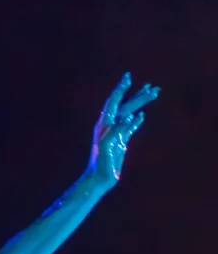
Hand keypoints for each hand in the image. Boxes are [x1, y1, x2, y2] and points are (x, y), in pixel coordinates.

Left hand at [86, 73, 157, 187]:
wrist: (99, 177)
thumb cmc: (101, 162)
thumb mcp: (108, 144)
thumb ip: (118, 129)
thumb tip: (131, 116)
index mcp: (104, 123)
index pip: (114, 101)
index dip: (121, 88)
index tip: (128, 77)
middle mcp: (109, 125)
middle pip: (125, 106)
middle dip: (138, 95)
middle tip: (153, 87)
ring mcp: (116, 132)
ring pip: (130, 114)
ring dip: (141, 104)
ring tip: (153, 95)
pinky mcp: (121, 142)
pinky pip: (130, 128)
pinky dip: (137, 120)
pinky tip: (142, 115)